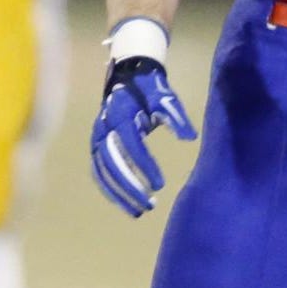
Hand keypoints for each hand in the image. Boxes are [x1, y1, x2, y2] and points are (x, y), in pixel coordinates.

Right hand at [90, 56, 196, 216]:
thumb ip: (176, 117)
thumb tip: (190, 138)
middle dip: (129, 186)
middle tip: (149, 205)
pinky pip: (99, 172)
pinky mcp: (96, 146)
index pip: (131, 144)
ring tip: (139, 210)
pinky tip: (126, 204)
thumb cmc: (150, 89)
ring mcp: (97, 138)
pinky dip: (110, 190)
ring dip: (119, 193)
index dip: (144, 165)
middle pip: (112, 163)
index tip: (160, 184)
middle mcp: (104, 127)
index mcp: (121, 114)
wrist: (128, 76)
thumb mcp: (166, 98)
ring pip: (103, 171)